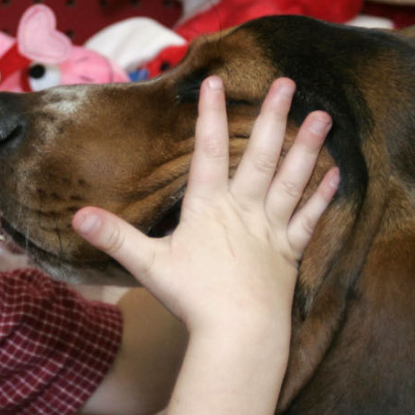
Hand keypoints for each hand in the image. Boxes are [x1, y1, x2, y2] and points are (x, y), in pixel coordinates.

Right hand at [71, 77, 337, 336]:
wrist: (239, 333)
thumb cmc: (193, 299)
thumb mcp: (148, 265)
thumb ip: (115, 237)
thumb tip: (78, 216)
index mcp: (209, 208)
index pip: (208, 151)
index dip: (210, 114)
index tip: (214, 81)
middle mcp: (244, 210)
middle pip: (261, 156)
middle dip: (273, 117)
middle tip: (286, 83)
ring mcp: (270, 230)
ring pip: (292, 180)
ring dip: (308, 147)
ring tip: (324, 116)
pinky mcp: (289, 253)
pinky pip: (309, 219)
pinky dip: (322, 196)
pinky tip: (336, 173)